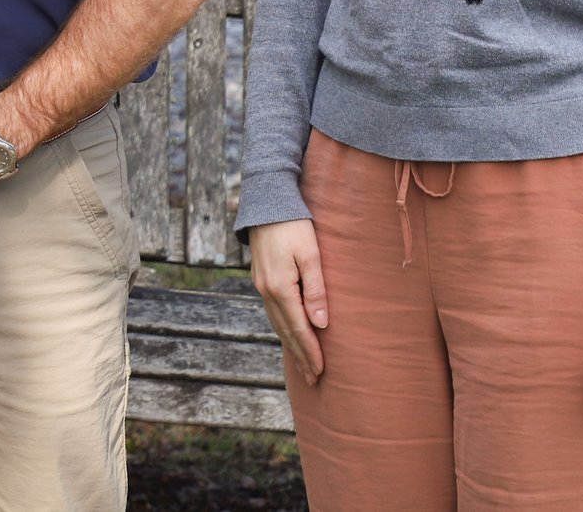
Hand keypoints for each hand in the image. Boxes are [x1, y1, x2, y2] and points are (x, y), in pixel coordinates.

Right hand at [249, 219, 328, 383]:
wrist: (268, 203)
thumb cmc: (295, 226)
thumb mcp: (311, 255)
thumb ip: (316, 290)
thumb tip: (320, 324)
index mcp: (280, 287)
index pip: (298, 328)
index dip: (310, 351)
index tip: (321, 372)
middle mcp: (266, 290)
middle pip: (286, 331)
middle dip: (300, 355)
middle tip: (313, 378)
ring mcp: (261, 285)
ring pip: (277, 323)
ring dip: (291, 345)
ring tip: (303, 364)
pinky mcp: (261, 279)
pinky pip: (273, 312)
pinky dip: (283, 328)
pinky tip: (289, 334)